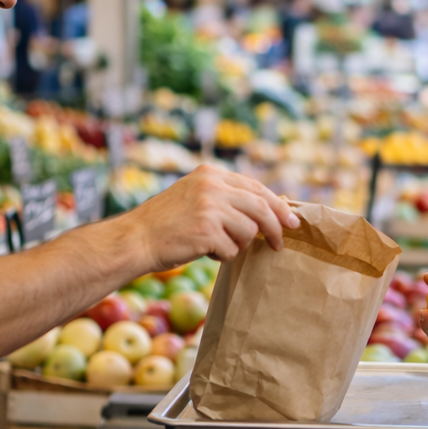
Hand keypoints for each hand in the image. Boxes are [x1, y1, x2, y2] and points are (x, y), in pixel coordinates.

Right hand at [123, 165, 298, 267]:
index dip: (278, 205)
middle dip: (276, 228)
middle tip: (280, 243)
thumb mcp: (195, 196)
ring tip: (217, 245)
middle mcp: (212, 185)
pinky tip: (203, 251)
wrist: (136, 239)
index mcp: (211, 173)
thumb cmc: (166, 223)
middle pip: (262, 207)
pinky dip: (222, 255)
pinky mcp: (207, 230)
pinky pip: (232, 249)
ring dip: (238, 244)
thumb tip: (269, 210)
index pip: (256, 187)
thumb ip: (225, 197)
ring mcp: (210, 207)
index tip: (291, 220)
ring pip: (249, 230)